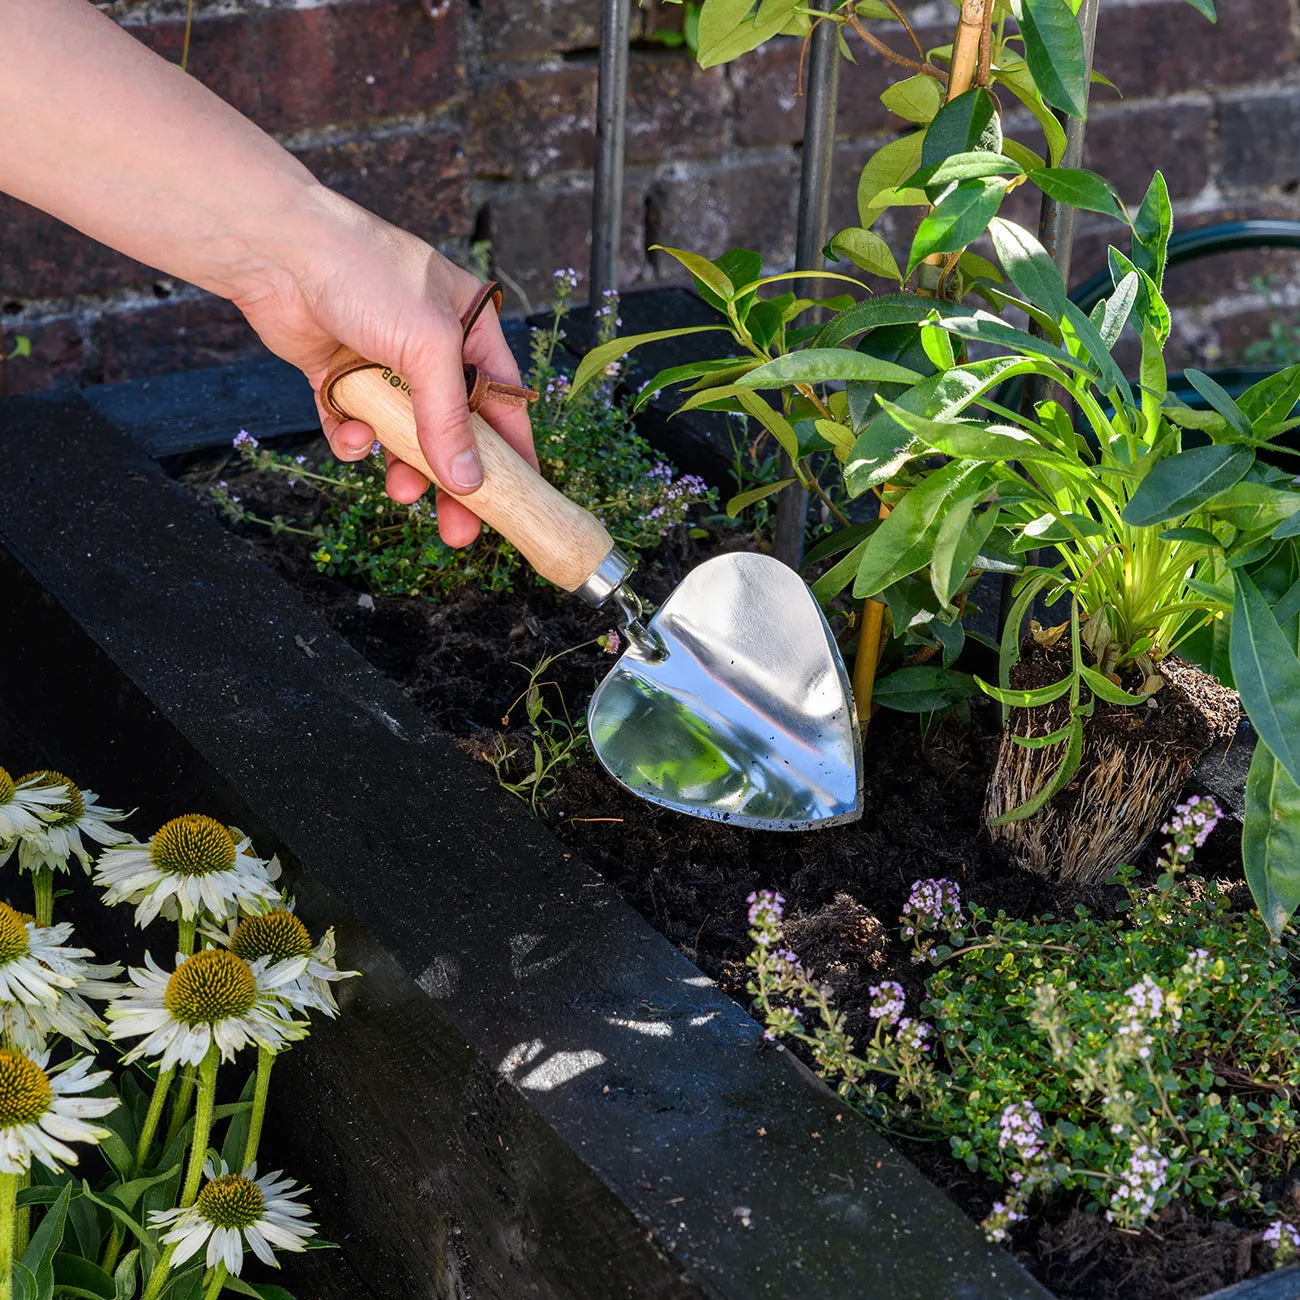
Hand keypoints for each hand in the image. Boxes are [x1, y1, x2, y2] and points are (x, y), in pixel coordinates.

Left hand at [231, 189, 535, 547]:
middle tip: (459, 529)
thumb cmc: (366, 274)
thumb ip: (449, 419)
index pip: (502, 401)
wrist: (277, 251)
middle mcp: (430, 348)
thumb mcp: (428, 347)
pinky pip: (357, 423)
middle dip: (454, 478)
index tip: (519, 498)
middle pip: (453, 429)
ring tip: (400, 490)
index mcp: (469, 329)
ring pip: (403, 434)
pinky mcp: (339, 375)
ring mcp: (382, 363)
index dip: (513, 451)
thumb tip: (469, 482)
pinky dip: (354, 437)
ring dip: (403, 465)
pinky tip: (351, 435)